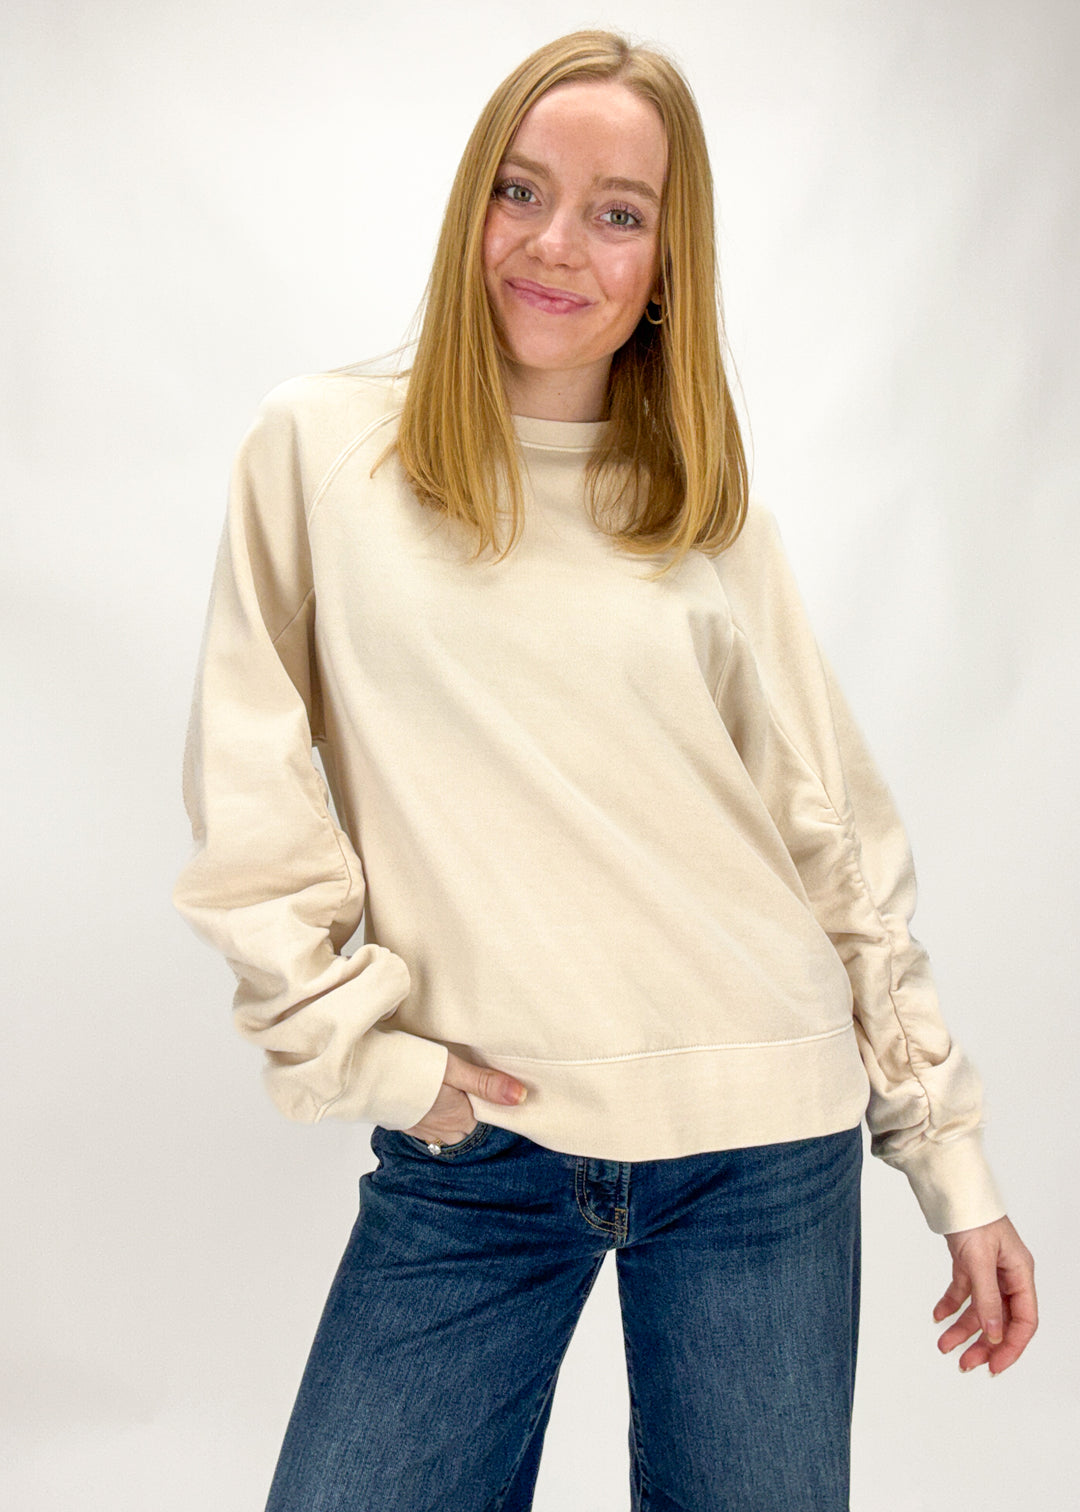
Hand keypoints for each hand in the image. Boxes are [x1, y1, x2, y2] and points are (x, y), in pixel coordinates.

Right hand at [402, 1049, 527, 1145]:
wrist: (362, 1072)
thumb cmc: (408, 1066)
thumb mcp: (453, 1068)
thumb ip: (485, 1084)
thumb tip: (520, 1097)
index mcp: (458, 1121)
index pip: (485, 1120)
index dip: (490, 1106)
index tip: (495, 1093)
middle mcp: (441, 1132)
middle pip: (467, 1124)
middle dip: (471, 1109)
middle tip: (471, 1086)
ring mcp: (421, 1131)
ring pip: (447, 1125)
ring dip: (451, 1110)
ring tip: (451, 1089)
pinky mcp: (406, 1124)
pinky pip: (429, 1122)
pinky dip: (433, 1110)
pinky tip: (430, 1093)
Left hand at [933, 1215, 1036, 1375]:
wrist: (952, 1191)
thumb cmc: (974, 1216)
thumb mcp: (980, 1260)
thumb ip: (987, 1298)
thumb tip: (993, 1334)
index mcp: (1020, 1274)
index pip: (1024, 1321)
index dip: (1011, 1346)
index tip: (994, 1366)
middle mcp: (1007, 1275)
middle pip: (1001, 1320)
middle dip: (984, 1344)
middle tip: (966, 1363)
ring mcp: (988, 1271)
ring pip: (980, 1310)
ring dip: (963, 1329)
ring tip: (944, 1346)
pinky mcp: (969, 1264)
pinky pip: (963, 1292)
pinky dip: (951, 1305)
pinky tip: (938, 1316)